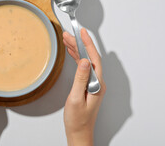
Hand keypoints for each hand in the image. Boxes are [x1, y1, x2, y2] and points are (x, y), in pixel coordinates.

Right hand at [63, 28, 105, 145]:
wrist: (79, 132)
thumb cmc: (78, 119)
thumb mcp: (76, 98)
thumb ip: (80, 79)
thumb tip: (85, 61)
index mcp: (96, 84)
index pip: (94, 58)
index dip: (88, 44)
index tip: (82, 33)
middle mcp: (97, 82)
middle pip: (89, 58)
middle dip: (79, 44)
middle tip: (69, 34)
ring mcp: (93, 84)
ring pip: (86, 61)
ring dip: (77, 50)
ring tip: (67, 40)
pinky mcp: (87, 86)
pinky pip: (83, 68)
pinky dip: (77, 58)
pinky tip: (72, 53)